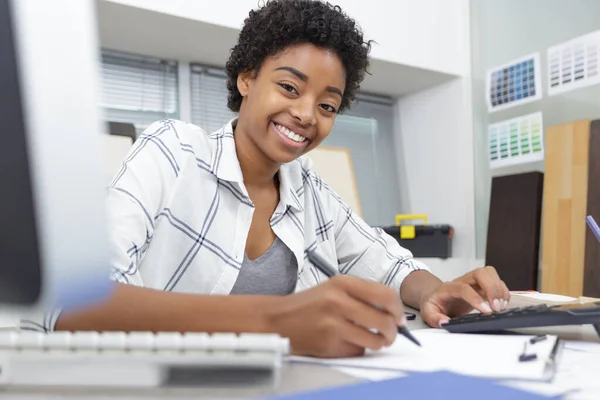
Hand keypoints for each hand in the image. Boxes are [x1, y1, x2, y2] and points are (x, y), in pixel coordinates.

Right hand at [266, 275, 404, 357]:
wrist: (279, 319)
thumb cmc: (309, 304)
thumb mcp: (334, 288)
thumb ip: (362, 295)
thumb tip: (393, 312)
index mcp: (343, 283)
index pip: (385, 295)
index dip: (397, 309)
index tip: (399, 317)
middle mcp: (338, 301)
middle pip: (384, 320)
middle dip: (393, 331)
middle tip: (391, 334)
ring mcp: (333, 323)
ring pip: (374, 339)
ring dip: (379, 343)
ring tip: (374, 340)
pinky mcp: (329, 342)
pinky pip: (357, 350)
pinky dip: (359, 349)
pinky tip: (349, 342)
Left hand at [419, 266, 509, 327]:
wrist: (435, 296)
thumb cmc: (434, 303)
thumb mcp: (428, 312)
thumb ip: (434, 318)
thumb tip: (444, 322)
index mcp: (448, 287)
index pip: (464, 288)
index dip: (476, 298)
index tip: (486, 311)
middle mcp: (463, 281)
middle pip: (480, 273)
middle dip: (492, 288)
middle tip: (496, 307)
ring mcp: (473, 282)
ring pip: (490, 273)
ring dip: (499, 289)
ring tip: (500, 307)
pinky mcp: (482, 287)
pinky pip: (496, 282)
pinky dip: (503, 292)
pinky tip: (502, 304)